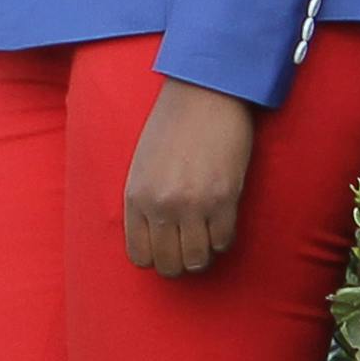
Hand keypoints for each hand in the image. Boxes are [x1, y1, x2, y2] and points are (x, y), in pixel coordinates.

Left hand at [120, 78, 259, 274]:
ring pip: (198, 260)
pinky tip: (222, 224)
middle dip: (179, 264)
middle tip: (189, 252)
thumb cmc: (172, 126)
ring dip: (204, 255)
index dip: (155, 259)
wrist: (204, 95)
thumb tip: (152, 237)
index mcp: (135, 197)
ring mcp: (192, 206)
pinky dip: (224, 240)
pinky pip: (224, 242)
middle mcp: (160, 206)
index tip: (166, 250)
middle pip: (168, 265)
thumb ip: (144, 201)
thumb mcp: (141, 165)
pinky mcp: (224, 200)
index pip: (139, 255)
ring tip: (206, 239)